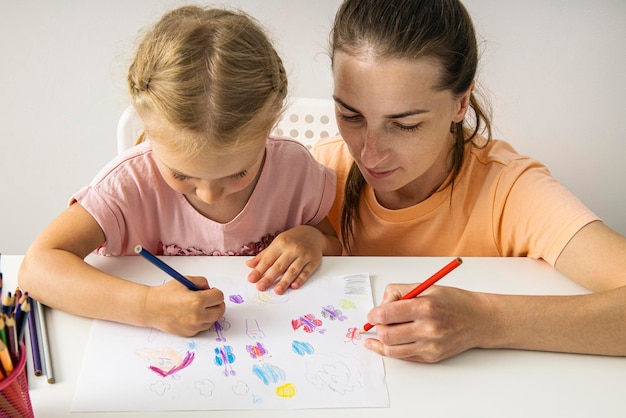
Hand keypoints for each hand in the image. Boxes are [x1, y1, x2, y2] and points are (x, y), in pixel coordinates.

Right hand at [144, 275, 224, 336]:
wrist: (151, 308)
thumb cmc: (166, 293)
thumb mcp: (185, 280)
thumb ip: (202, 282)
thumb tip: (211, 289)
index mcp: (197, 301)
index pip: (219, 297)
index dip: (215, 292)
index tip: (210, 291)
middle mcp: (197, 316)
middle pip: (220, 311)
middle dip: (217, 303)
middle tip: (209, 299)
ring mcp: (193, 326)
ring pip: (213, 320)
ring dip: (210, 313)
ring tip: (198, 306)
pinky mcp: (189, 333)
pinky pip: (203, 327)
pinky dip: (202, 320)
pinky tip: (192, 314)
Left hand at [246, 225, 325, 294]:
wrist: (313, 234)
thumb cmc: (292, 240)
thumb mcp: (277, 243)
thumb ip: (264, 255)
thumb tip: (249, 264)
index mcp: (281, 243)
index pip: (268, 259)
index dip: (259, 270)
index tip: (251, 279)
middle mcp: (293, 249)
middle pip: (279, 266)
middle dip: (269, 278)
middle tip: (260, 287)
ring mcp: (304, 255)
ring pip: (293, 270)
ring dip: (284, 282)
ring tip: (277, 291)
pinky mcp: (314, 261)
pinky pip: (306, 272)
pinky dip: (300, 280)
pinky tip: (294, 286)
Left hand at [363, 283, 489, 362]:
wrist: (479, 320)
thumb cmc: (453, 302)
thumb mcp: (426, 287)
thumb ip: (399, 292)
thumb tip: (380, 305)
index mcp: (425, 307)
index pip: (387, 314)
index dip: (373, 315)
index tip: (372, 314)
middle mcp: (428, 328)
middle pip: (386, 334)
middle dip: (377, 328)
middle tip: (378, 322)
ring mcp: (430, 346)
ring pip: (392, 350)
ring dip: (382, 341)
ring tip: (382, 332)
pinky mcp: (432, 357)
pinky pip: (404, 357)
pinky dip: (392, 350)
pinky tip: (385, 344)